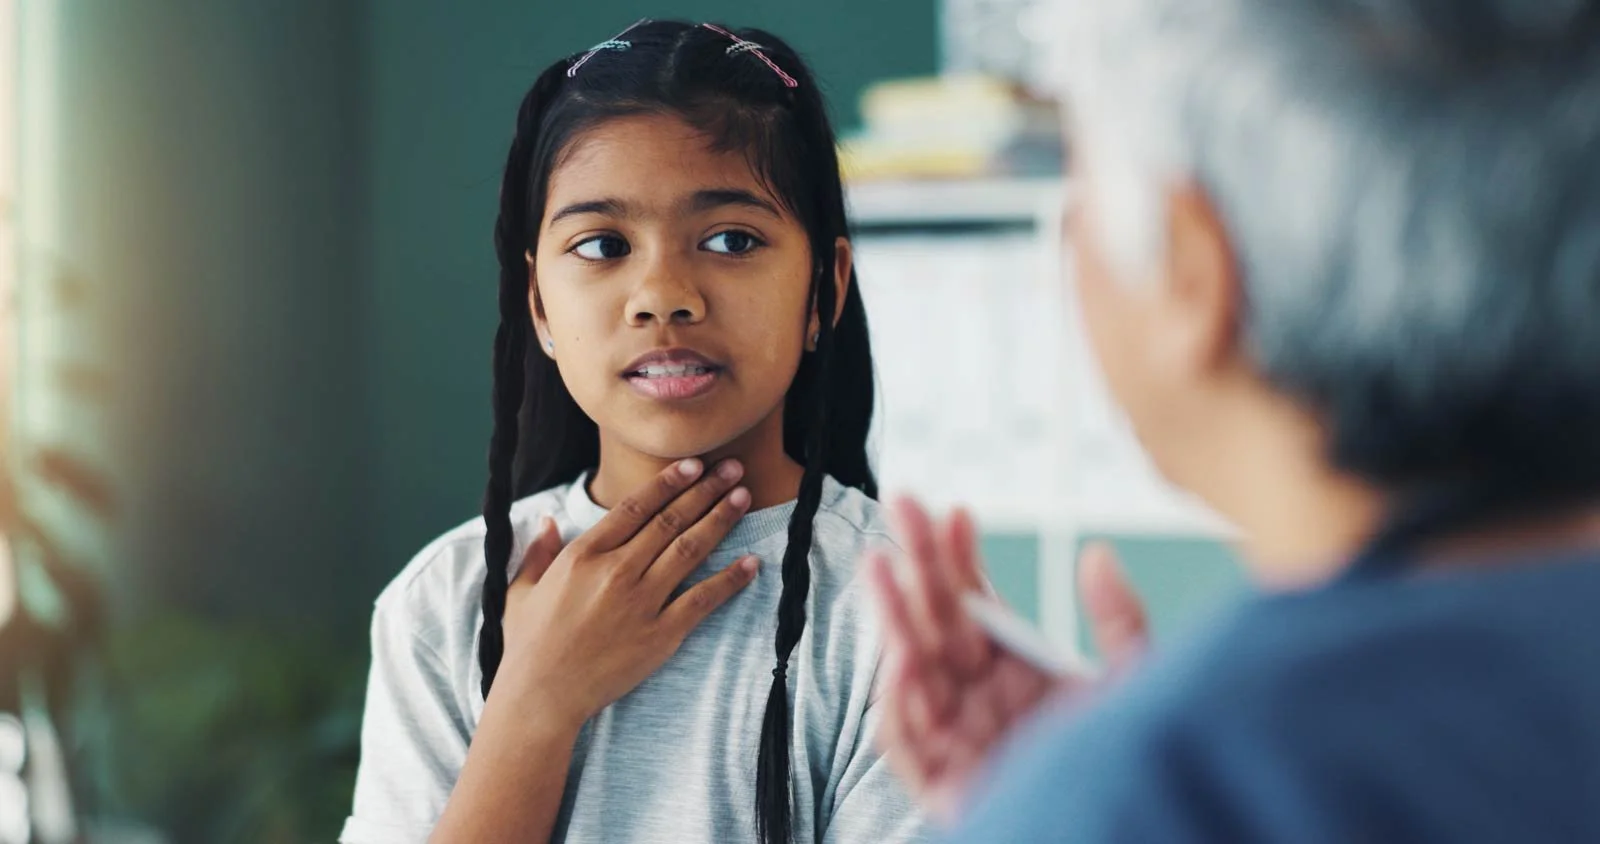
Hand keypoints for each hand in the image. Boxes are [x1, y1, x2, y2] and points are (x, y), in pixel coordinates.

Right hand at [497, 458, 759, 727]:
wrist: (542, 696)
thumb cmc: (529, 645)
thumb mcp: (522, 590)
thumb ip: (539, 552)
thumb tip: (549, 519)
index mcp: (584, 555)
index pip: (635, 506)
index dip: (668, 482)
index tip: (693, 464)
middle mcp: (617, 571)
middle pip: (670, 520)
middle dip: (705, 490)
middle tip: (732, 469)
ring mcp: (642, 602)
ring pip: (690, 549)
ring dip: (720, 519)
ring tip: (743, 497)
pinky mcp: (661, 634)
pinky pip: (703, 600)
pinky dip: (730, 579)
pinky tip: (751, 562)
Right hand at [866, 497, 1148, 824]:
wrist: (1133, 829)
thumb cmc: (1130, 765)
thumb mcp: (1133, 683)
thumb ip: (1118, 621)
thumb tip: (1097, 554)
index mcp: (1017, 673)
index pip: (976, 605)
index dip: (962, 558)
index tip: (957, 512)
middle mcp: (982, 700)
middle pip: (937, 623)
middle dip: (916, 564)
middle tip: (901, 504)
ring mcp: (960, 739)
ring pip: (912, 670)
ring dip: (893, 616)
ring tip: (882, 565)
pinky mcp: (945, 783)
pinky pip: (909, 741)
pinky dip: (900, 702)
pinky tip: (903, 657)